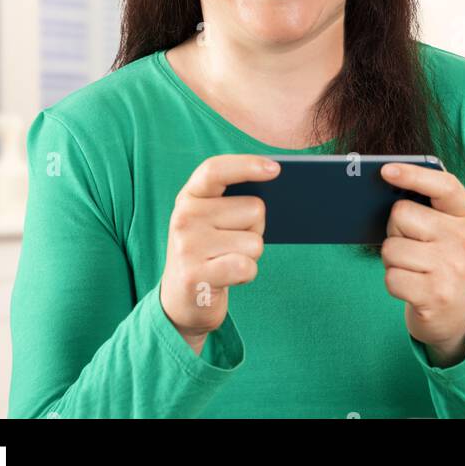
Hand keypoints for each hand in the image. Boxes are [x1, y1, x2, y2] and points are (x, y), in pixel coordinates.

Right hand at [160, 154, 278, 355]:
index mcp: (190, 197)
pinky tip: (228, 277)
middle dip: (256, 227)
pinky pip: (247, 266)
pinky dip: (247, 274)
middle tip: (232, 242)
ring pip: (255, 241)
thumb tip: (280, 191)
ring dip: (251, 254)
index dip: (246, 165)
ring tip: (226, 260)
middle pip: (254, 209)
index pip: (215, 170)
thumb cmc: (212, 251)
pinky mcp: (196, 276)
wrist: (184, 299)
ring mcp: (187, 247)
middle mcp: (184, 217)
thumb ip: (237, 200)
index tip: (276, 169)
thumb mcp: (215, 220)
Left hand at [379, 162, 464, 366]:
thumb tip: (386, 186)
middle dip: (395, 230)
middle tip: (411, 246)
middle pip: (401, 214)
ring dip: (392, 260)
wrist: (458, 317)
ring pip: (391, 248)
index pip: (444, 186)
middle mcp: (464, 240)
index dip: (414, 174)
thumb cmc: (442, 265)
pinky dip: (393, 283)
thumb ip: (427, 209)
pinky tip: (410, 287)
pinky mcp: (436, 295)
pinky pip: (391, 277)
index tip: (386, 170)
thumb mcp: (446, 234)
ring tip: (412, 269)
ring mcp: (452, 268)